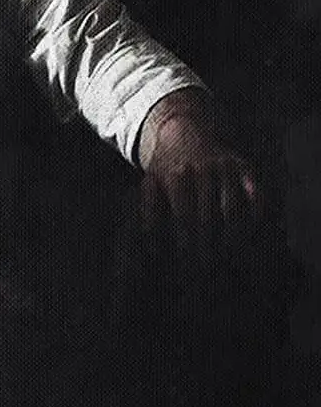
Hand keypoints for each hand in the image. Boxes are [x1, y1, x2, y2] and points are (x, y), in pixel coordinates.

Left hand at [140, 94, 259, 265]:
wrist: (185, 133)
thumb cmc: (165, 169)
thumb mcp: (150, 185)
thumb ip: (149, 214)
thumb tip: (152, 251)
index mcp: (176, 176)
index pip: (183, 217)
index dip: (186, 243)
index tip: (187, 266)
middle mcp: (202, 170)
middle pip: (208, 218)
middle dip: (208, 248)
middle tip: (209, 273)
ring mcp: (226, 168)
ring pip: (233, 210)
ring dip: (233, 240)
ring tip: (231, 264)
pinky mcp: (245, 168)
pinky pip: (256, 196)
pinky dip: (257, 218)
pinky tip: (253, 238)